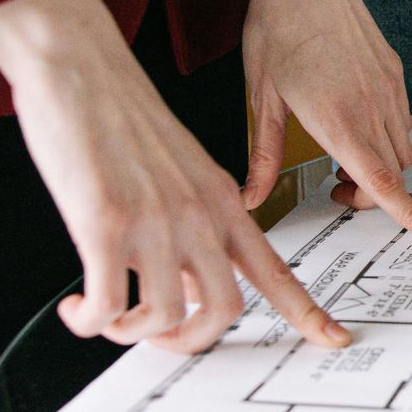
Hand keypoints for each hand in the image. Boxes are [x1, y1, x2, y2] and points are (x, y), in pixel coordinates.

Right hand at [0, 0, 352, 352]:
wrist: (84, 70)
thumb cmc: (125, 119)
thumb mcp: (185, 171)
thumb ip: (197, 226)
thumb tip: (190, 288)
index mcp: (224, 204)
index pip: (278, 270)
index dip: (308, 312)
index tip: (334, 339)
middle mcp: (200, 216)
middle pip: (223, 308)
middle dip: (190, 341)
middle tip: (157, 339)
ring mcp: (157, 221)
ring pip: (165, 315)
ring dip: (132, 333)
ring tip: (107, 320)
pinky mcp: (107, 224)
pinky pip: (107, 304)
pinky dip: (90, 321)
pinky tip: (77, 309)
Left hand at [241, 0, 411, 238]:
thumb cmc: (276, 29)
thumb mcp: (262, 99)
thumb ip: (263, 158)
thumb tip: (249, 200)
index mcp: (337, 118)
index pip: (382, 180)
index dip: (410, 213)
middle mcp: (371, 106)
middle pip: (393, 172)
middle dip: (372, 193)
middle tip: (333, 186)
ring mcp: (388, 88)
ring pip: (400, 148)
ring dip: (379, 163)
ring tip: (340, 152)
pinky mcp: (394, 72)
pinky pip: (400, 119)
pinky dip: (384, 135)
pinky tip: (352, 120)